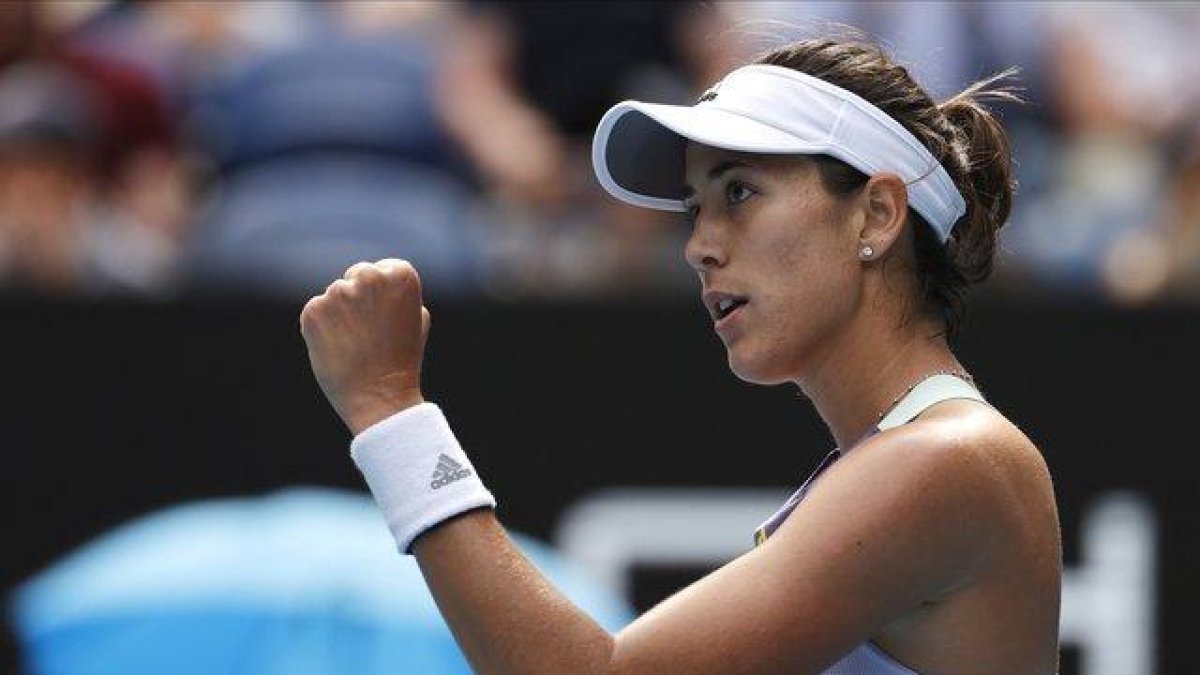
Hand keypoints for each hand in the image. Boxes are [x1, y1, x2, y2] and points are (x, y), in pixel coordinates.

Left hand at [300, 259, 429, 434]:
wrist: (379, 397)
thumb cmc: (402, 359)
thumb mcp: (416, 318)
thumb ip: (398, 293)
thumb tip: (378, 279)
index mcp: (400, 274)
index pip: (383, 270)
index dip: (383, 297)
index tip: (387, 320)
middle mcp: (369, 277)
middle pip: (356, 276)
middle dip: (359, 299)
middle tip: (369, 333)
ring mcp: (338, 293)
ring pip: (335, 296)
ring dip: (340, 314)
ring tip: (355, 344)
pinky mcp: (314, 310)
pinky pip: (316, 311)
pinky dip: (323, 327)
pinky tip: (337, 348)